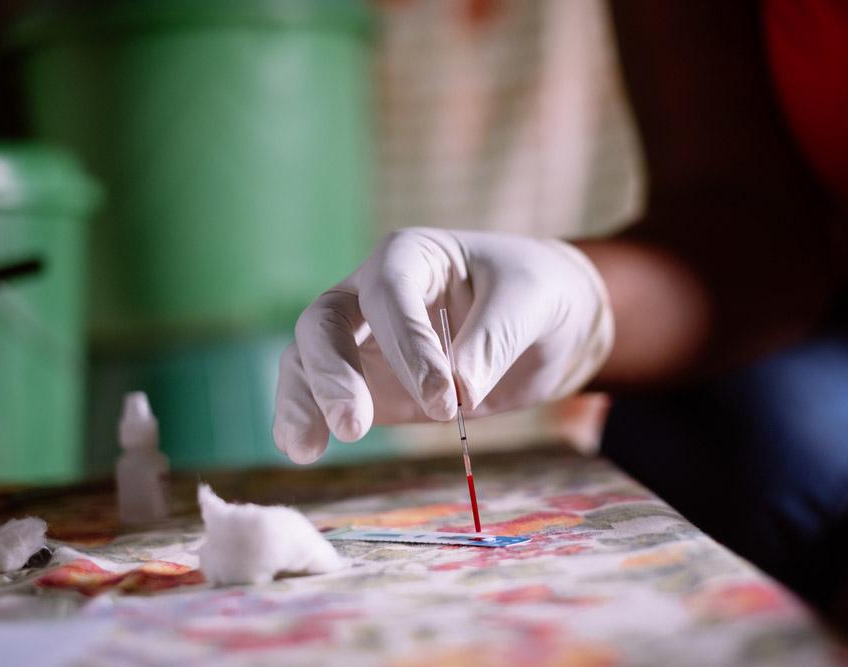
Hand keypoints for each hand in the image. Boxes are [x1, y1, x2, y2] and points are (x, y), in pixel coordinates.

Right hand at [273, 227, 613, 463]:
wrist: (545, 320)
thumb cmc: (536, 292)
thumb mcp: (531, 301)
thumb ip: (493, 341)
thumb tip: (458, 393)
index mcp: (411, 257)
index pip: (390, 296)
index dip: (408, 347)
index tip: (444, 400)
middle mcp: (373, 293)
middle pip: (324, 322)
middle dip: (332, 373)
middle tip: (354, 426)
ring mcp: (364, 341)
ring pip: (308, 359)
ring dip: (304, 400)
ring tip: (308, 449)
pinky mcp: (370, 384)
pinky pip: (321, 397)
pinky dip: (303, 419)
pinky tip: (302, 448)